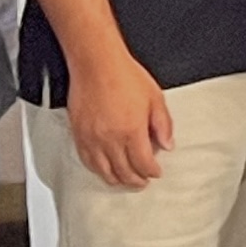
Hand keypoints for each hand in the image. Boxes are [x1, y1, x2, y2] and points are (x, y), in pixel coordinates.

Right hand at [67, 50, 177, 186]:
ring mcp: (92, 138)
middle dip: (136, 180)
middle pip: (124, 171)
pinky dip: (97, 169)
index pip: (143, 163)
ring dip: (116, 179)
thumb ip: (163, 125)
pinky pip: (87, 160)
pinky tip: (103, 170)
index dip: (152, 172)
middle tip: (143, 182)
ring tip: (125, 180)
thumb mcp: (155, 98)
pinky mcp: (78, 134)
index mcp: (132, 131)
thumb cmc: (124, 76)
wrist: (96, 64)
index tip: (156, 172)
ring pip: (104, 170)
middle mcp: (110, 139)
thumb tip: (167, 144)